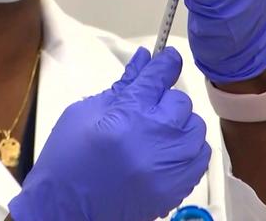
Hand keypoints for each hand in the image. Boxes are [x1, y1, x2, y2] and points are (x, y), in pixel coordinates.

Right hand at [8, 47, 210, 220]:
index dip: (165, 63)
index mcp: (128, 114)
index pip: (159, 75)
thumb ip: (121, 86)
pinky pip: (200, 156)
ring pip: (195, 127)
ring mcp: (169, 165)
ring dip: (178, 125)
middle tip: (146, 110)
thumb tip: (143, 61)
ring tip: (156, 134)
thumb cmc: (68, 161)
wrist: (65, 210)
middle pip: (180, 101)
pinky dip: (187, 150)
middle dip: (164, 100)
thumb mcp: (85, 113)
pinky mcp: (176, 187)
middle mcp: (155, 137)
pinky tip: (166, 152)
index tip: (168, 59)